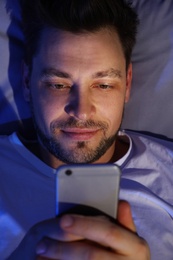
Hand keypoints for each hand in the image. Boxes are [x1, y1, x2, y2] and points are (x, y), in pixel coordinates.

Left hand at [8, 201, 149, 258]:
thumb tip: (122, 202)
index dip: (85, 225)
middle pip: (90, 255)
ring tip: (41, 255)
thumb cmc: (128, 256)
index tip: (62, 220)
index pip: (108, 232)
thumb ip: (124, 223)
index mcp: (136, 247)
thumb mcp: (131, 240)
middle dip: (63, 249)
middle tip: (41, 244)